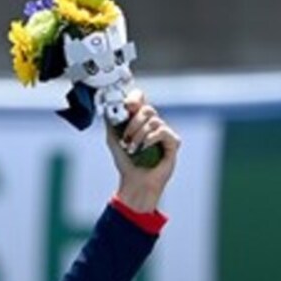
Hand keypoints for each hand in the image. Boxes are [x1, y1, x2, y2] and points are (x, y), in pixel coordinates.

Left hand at [107, 91, 178, 213]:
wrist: (134, 182)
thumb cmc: (126, 162)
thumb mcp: (112, 139)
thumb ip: (111, 122)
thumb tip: (108, 107)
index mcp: (140, 120)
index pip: (141, 99)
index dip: (135, 98)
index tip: (127, 106)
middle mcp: (153, 123)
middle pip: (147, 109)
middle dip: (133, 123)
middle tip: (125, 138)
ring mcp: (164, 132)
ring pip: (153, 121)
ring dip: (139, 135)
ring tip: (132, 149)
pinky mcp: (173, 142)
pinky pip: (162, 131)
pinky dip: (150, 139)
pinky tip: (144, 148)